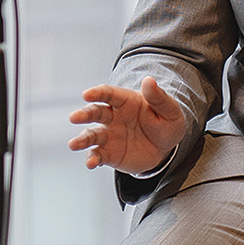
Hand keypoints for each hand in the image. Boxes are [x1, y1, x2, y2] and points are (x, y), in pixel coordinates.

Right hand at [68, 77, 185, 174]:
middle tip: (74, 118)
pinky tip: (91, 163)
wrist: (165, 148)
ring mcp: (109, 135)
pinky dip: (92, 159)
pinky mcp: (109, 153)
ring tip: (73, 145)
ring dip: (82, 139)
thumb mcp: (170, 110)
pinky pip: (98, 155)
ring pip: (91, 135)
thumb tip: (149, 80)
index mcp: (125, 101)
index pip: (108, 94)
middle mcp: (112, 116)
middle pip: (95, 112)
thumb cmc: (166, 123)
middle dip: (83, 114)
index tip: (86, 94)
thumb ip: (159, 97)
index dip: (97, 93)